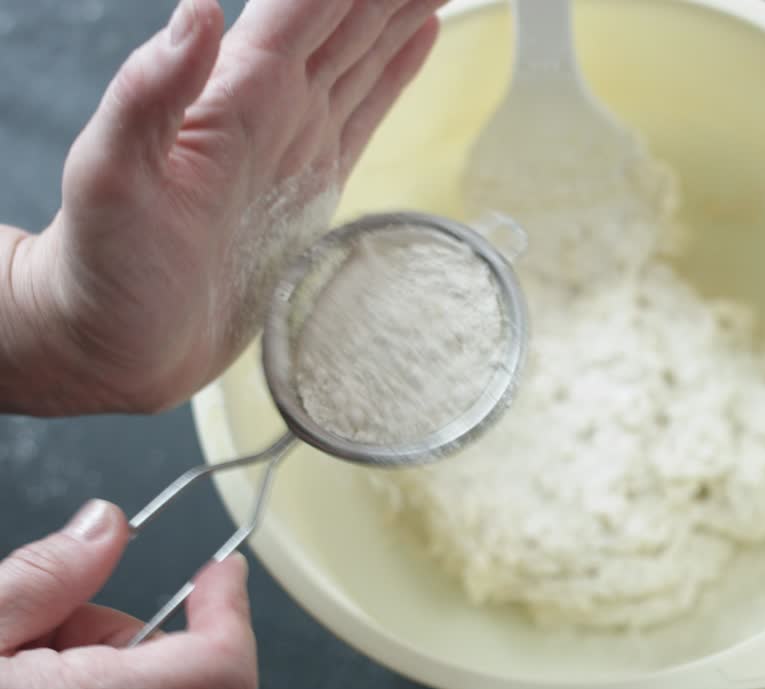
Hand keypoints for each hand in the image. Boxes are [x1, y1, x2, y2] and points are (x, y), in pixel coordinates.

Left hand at [0, 0, 443, 415]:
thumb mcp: (111, 179)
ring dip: (403, 9)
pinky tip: (420, 36)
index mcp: (237, 94)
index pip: (307, 6)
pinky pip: (367, 108)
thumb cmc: (104, 266)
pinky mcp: (313, 179)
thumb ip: (149, 95)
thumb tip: (198, 12)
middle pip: (347, 16)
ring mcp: (297, 138)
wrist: (116, 339)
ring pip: (365, 51)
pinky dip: (398, 68)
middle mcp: (272, 104)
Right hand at [0, 501, 256, 688]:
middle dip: (124, 632)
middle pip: (179, 676)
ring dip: (94, 660)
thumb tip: (107, 527)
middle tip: (45, 623)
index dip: (231, 611)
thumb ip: (42, 578)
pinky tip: (23, 683)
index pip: (219, 670)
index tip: (222, 571)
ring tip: (14, 654)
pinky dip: (82, 684)